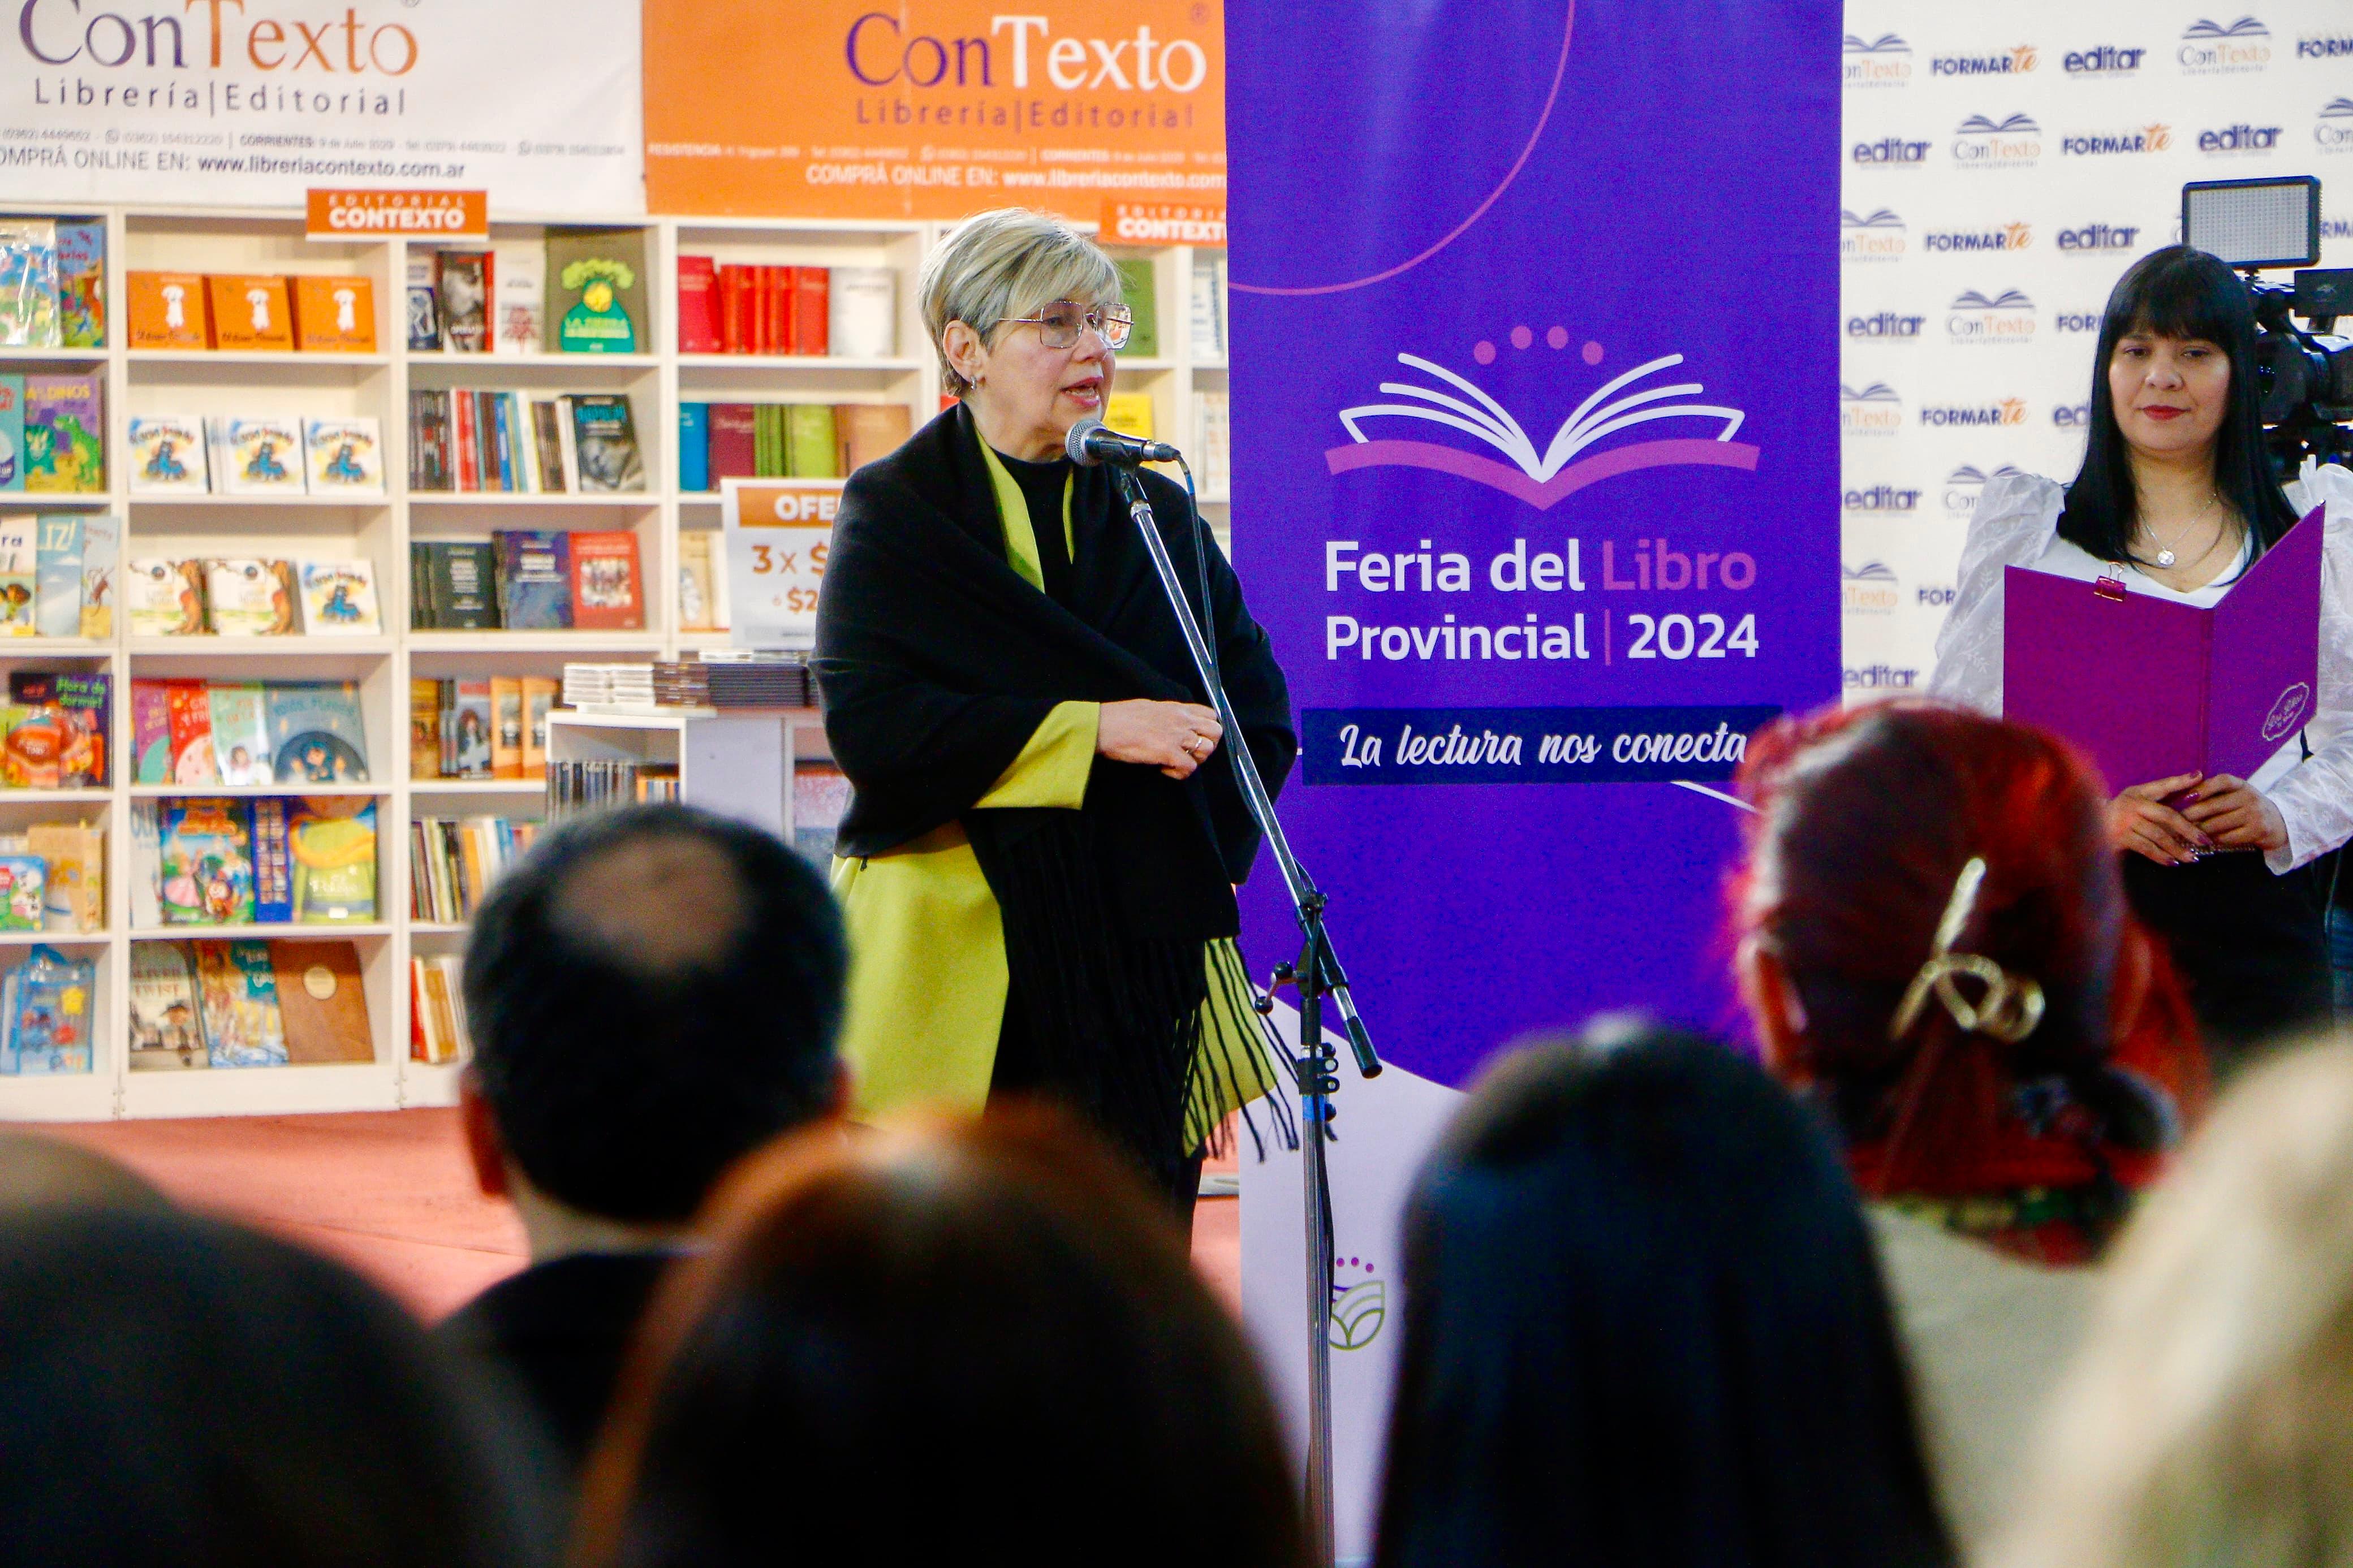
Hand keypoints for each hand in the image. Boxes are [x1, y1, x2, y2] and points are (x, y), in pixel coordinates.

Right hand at [1099, 699, 1221, 779]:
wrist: (1104, 726)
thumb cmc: (1120, 717)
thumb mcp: (1150, 708)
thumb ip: (1167, 715)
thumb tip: (1171, 723)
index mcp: (1177, 708)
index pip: (1211, 715)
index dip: (1208, 729)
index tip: (1195, 738)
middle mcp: (1181, 720)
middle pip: (1216, 732)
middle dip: (1208, 745)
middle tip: (1190, 753)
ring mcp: (1176, 736)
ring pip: (1206, 750)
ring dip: (1195, 760)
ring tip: (1176, 762)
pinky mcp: (1168, 752)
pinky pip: (1189, 768)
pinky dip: (1180, 773)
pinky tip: (1165, 769)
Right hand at [2109, 773, 2209, 865]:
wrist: (2086, 827)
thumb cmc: (2119, 814)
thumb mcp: (2134, 799)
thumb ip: (2158, 798)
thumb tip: (2190, 787)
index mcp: (2137, 792)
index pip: (2162, 786)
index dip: (2180, 781)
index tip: (2199, 776)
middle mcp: (2132, 804)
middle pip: (2166, 815)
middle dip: (2188, 829)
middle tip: (2205, 840)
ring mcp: (2125, 821)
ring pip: (2158, 835)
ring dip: (2177, 848)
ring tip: (2192, 858)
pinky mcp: (2119, 837)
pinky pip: (2145, 848)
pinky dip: (2160, 856)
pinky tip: (2172, 863)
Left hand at [2182, 773, 2289, 852]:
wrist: (2279, 823)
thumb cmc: (2247, 808)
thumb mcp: (2235, 795)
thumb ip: (2214, 794)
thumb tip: (2180, 797)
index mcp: (2241, 785)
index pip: (2222, 781)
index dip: (2203, 788)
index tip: (2185, 797)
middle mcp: (2250, 796)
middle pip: (2214, 805)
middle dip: (2191, 814)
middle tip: (2173, 821)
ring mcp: (2255, 814)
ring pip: (2218, 823)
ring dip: (2199, 830)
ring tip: (2183, 833)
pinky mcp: (2258, 831)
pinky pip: (2228, 837)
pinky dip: (2214, 840)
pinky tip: (2204, 842)